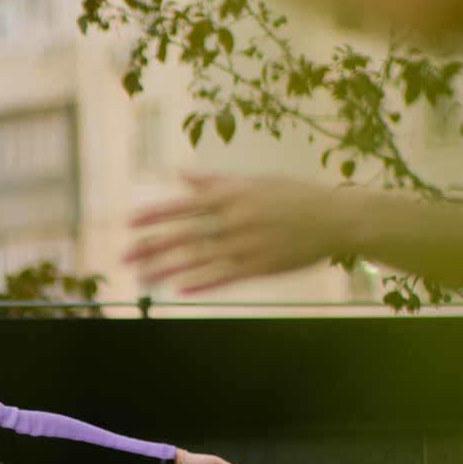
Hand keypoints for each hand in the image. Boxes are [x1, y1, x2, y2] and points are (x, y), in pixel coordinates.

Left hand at [128, 174, 357, 293]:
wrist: (338, 217)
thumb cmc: (294, 195)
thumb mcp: (255, 181)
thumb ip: (217, 182)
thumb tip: (183, 174)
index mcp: (233, 194)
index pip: (183, 205)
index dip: (154, 216)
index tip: (128, 225)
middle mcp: (237, 219)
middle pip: (184, 236)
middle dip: (150, 248)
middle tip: (124, 259)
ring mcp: (249, 244)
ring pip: (199, 260)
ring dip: (167, 270)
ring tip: (144, 279)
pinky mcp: (263, 266)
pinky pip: (225, 276)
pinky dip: (201, 283)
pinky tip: (179, 289)